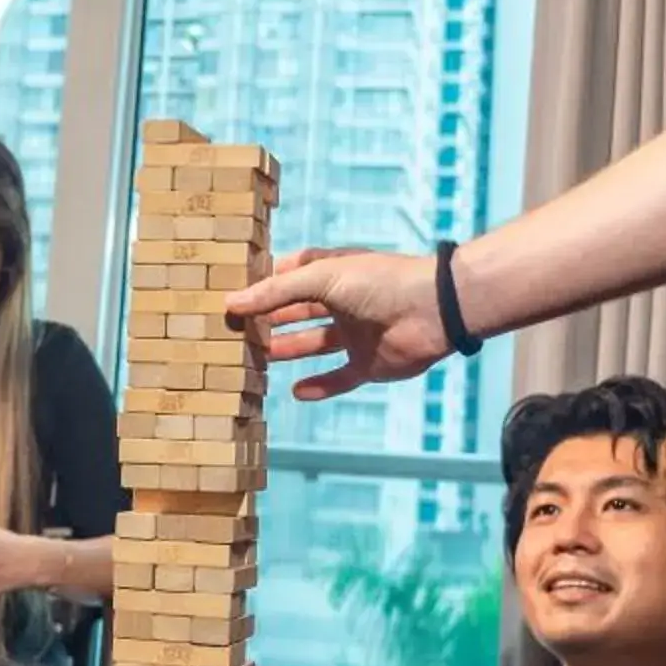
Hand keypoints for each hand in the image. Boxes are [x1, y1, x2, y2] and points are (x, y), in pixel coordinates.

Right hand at [225, 248, 446, 400]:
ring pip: (313, 344)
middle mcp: (342, 302)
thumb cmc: (378, 282)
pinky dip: (319, 385)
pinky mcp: (369, 363)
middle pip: (297, 312)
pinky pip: (339, 377)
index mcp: (331, 274)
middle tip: (236, 332)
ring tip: (256, 359)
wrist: (432, 310)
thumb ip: (276, 293)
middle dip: (269, 320)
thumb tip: (232, 304)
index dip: (264, 286)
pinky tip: (296, 391)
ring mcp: (355, 334)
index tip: (234, 298)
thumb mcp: (321, 277)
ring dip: (288, 350)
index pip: (289, 278)